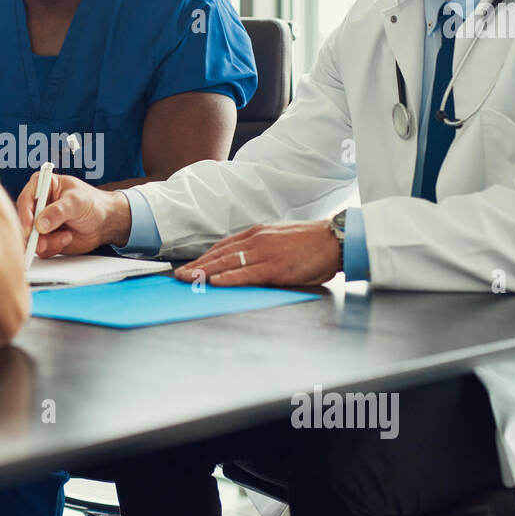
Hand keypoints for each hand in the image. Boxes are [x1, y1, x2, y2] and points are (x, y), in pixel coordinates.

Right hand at [16, 172, 130, 256]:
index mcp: (42, 186)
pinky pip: (41, 248)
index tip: (31, 228)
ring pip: (31, 238)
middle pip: (24, 221)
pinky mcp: (45, 238)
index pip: (26, 199)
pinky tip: (67, 238)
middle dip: (33, 234)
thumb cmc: (93, 203)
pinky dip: (53, 247)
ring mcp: (40, 222)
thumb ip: (58, 212)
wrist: (105, 222)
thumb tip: (40, 224)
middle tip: (42, 243)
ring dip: (47, 242)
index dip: (25, 214)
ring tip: (67, 236)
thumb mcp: (77, 202)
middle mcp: (38, 204)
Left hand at [174, 221, 340, 286]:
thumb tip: (244, 260)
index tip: (190, 266)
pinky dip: (229, 278)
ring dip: (205, 272)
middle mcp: (256, 241)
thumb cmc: (310, 243)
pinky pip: (247, 273)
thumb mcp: (279, 238)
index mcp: (257, 234)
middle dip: (198, 265)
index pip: (223, 246)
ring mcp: (265, 253)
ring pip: (228, 263)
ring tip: (189, 279)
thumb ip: (260, 247)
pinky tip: (215, 281)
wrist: (334, 240)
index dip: (204, 257)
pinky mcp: (275, 267)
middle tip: (180, 276)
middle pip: (220, 254)